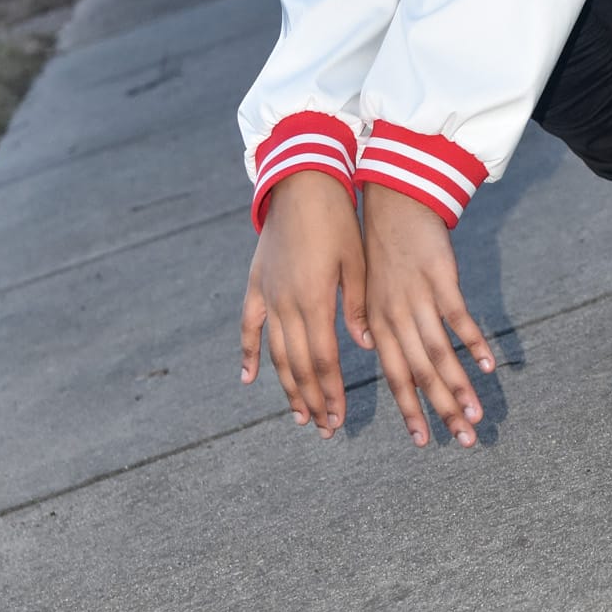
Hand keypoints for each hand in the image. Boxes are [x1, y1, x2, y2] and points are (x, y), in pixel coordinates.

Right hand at [239, 170, 371, 438]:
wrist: (301, 182)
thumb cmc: (338, 219)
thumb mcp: (357, 261)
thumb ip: (358, 306)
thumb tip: (364, 346)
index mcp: (315, 301)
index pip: (323, 361)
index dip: (330, 393)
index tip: (339, 419)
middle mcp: (287, 305)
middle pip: (298, 366)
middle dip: (311, 400)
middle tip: (323, 429)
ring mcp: (268, 296)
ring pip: (275, 354)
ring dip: (286, 387)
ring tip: (297, 415)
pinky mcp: (257, 284)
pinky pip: (250, 326)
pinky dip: (248, 354)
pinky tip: (248, 379)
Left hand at [362, 184, 494, 448]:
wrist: (393, 199)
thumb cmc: (381, 244)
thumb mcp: (367, 286)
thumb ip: (373, 320)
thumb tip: (375, 348)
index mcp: (377, 324)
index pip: (395, 378)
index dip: (410, 411)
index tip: (424, 442)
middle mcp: (394, 317)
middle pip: (420, 374)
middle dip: (442, 411)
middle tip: (463, 442)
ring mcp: (418, 299)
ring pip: (439, 353)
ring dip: (459, 387)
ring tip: (476, 415)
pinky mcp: (440, 278)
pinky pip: (458, 318)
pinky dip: (473, 343)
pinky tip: (488, 365)